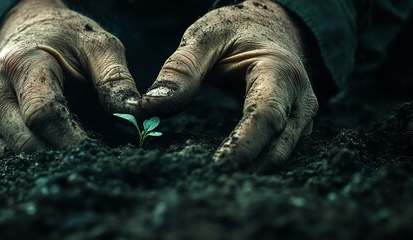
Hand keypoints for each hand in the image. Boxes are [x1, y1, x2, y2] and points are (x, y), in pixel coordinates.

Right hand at [0, 0, 139, 153]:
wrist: (30, 31)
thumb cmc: (69, 41)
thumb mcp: (99, 47)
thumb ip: (116, 79)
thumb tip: (134, 114)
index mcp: (23, 64)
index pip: (43, 115)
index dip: (73, 140)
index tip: (101, 151)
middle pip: (28, 142)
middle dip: (64, 155)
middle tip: (94, 155)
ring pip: (16, 154)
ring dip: (50, 159)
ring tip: (78, 148)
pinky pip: (8, 155)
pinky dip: (35, 157)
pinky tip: (55, 145)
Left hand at [141, 0, 317, 170]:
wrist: (269, 27)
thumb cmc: (236, 31)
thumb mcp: (205, 37)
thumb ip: (181, 69)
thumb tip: (150, 106)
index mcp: (279, 72)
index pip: (264, 117)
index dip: (242, 146)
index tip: (214, 168)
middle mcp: (300, 98)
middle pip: (277, 144)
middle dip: (247, 167)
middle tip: (209, 185)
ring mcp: (302, 116)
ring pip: (282, 154)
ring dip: (253, 171)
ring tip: (216, 184)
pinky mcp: (295, 127)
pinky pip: (279, 151)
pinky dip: (257, 164)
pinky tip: (230, 174)